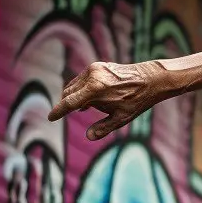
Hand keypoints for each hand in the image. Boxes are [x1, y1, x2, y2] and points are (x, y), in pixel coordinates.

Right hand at [48, 59, 172, 139]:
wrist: (151, 79)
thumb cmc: (137, 100)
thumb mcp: (121, 118)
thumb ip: (104, 128)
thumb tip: (89, 136)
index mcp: (95, 90)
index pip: (70, 102)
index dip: (59, 111)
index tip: (51, 118)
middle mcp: (91, 76)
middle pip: (69, 93)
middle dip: (69, 104)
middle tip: (74, 114)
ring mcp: (94, 69)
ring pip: (74, 86)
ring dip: (76, 97)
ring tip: (88, 108)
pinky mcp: (97, 66)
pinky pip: (82, 80)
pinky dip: (82, 90)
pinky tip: (91, 100)